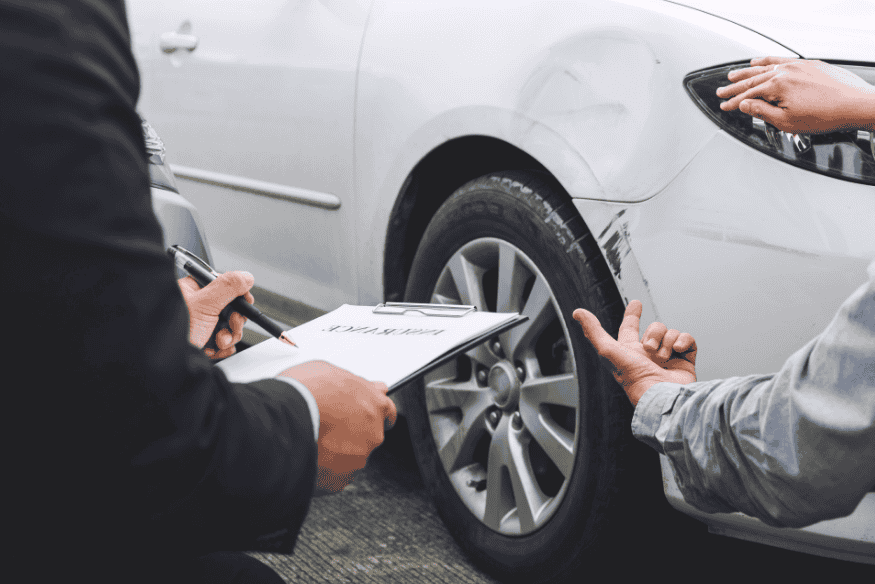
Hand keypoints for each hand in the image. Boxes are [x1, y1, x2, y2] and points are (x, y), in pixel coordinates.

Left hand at [177, 271, 254, 358]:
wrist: (165, 363)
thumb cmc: (172, 333)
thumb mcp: (204, 304)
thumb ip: (227, 287)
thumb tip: (246, 276)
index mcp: (193, 291)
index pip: (223, 285)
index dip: (238, 294)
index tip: (245, 302)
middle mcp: (198, 307)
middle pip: (231, 308)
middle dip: (234, 320)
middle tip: (231, 324)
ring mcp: (201, 326)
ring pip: (230, 327)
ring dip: (229, 336)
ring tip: (219, 341)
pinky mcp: (204, 343)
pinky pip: (224, 343)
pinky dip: (224, 348)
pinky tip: (215, 349)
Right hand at [278, 361, 397, 492]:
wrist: (283, 420)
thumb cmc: (304, 392)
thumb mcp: (329, 371)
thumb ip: (353, 383)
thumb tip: (360, 385)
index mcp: (374, 404)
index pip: (387, 412)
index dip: (373, 413)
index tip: (366, 415)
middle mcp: (372, 433)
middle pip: (368, 436)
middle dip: (351, 432)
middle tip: (327, 426)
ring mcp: (357, 458)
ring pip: (350, 457)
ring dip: (336, 452)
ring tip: (311, 441)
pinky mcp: (339, 479)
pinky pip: (334, 476)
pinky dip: (323, 470)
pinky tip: (308, 457)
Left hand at [573, 300, 696, 406]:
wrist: (661, 395)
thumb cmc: (632, 378)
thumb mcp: (607, 351)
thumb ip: (593, 331)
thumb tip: (578, 313)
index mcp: (630, 353)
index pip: (629, 328)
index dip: (632, 315)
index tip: (636, 304)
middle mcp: (649, 355)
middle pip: (654, 328)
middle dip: (653, 333)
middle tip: (649, 348)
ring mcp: (668, 359)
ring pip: (670, 332)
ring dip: (666, 341)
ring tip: (662, 357)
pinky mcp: (685, 362)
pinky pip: (687, 340)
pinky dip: (683, 341)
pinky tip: (677, 350)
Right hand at [716, 56, 874, 133]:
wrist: (854, 105)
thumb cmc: (825, 115)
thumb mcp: (786, 121)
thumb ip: (762, 112)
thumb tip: (745, 105)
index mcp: (777, 86)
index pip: (747, 95)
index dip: (733, 103)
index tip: (724, 106)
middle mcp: (785, 72)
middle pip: (752, 79)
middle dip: (734, 87)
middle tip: (721, 91)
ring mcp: (797, 66)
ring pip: (764, 68)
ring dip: (746, 72)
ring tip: (733, 75)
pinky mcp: (809, 64)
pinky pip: (781, 60)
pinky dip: (767, 61)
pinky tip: (759, 61)